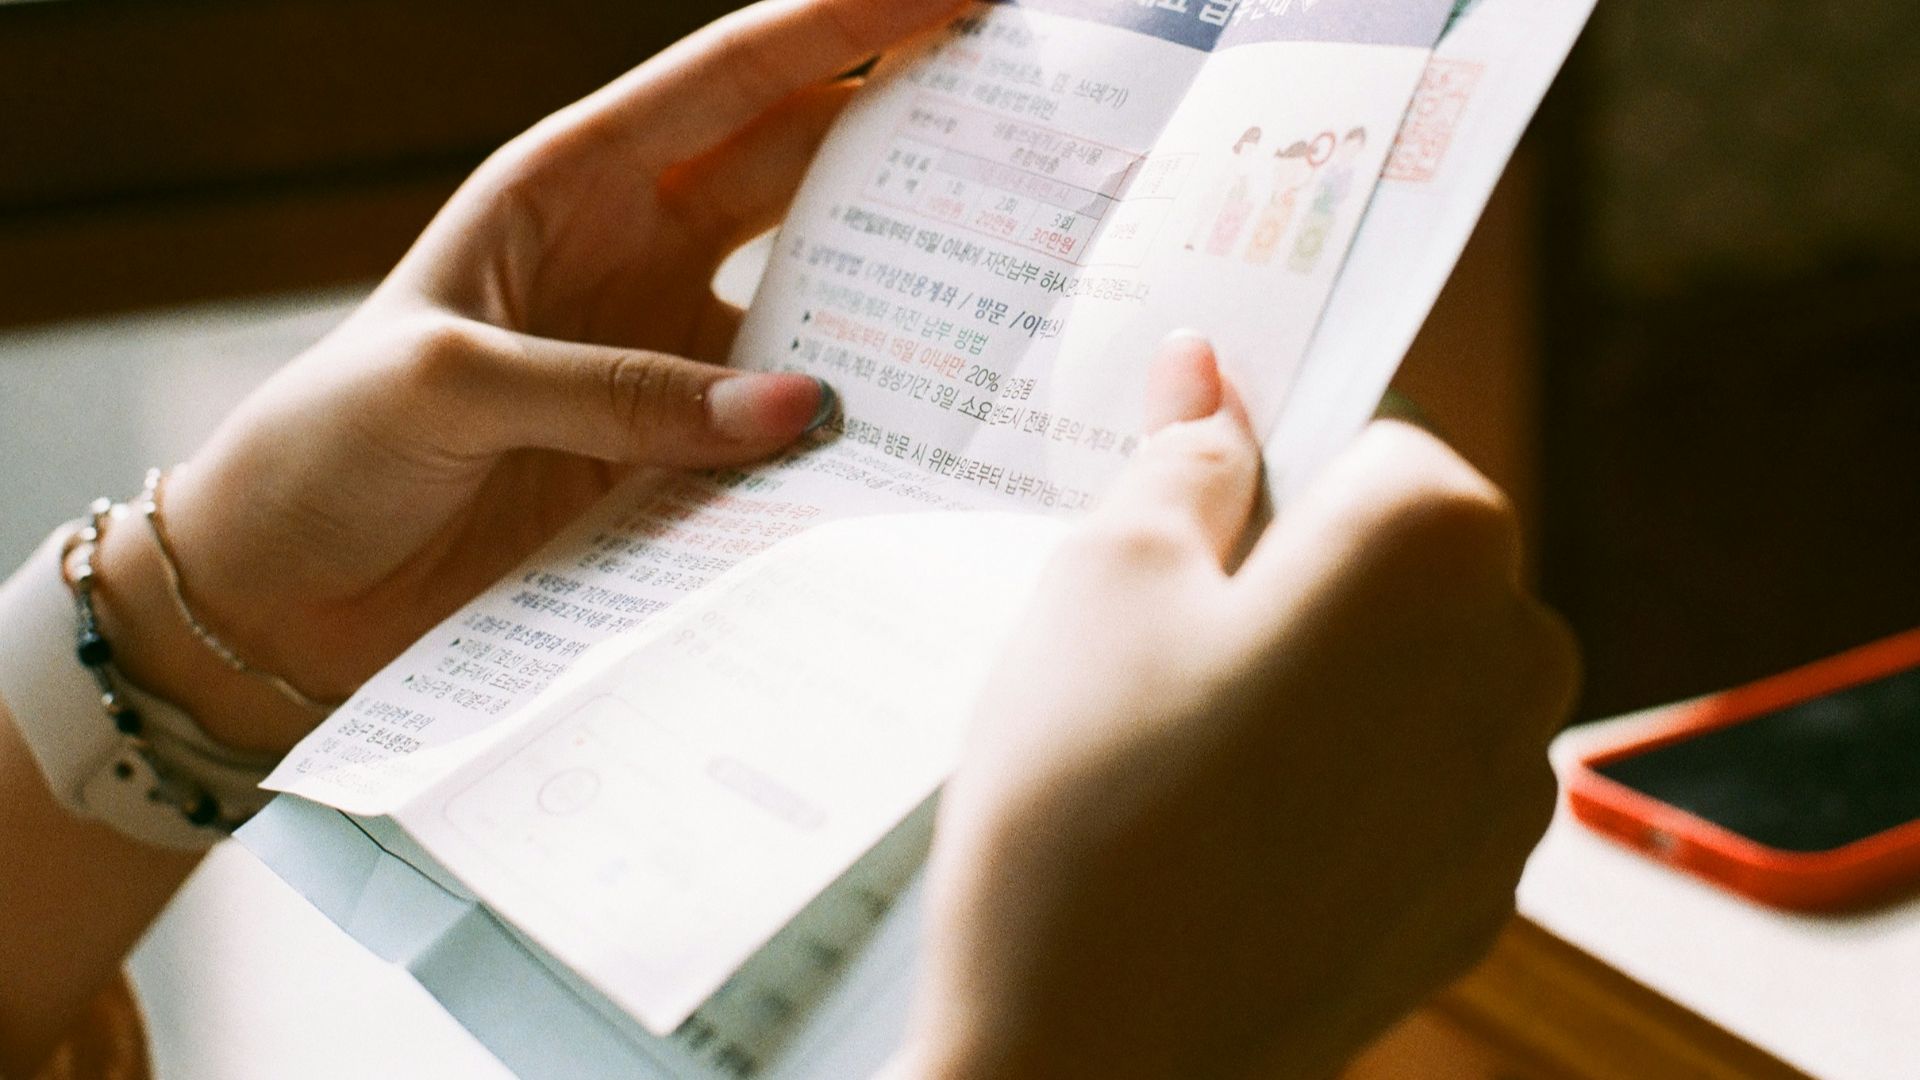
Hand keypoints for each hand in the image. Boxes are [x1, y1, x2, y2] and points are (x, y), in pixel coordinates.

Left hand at [92, 0, 962, 751]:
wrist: (283, 590)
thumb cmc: (330, 448)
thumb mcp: (456, 386)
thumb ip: (623, 390)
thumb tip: (800, 407)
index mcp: (571, 183)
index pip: (739, 76)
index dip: (853, 22)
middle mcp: (635, 251)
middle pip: (803, 163)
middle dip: (914, 129)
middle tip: (1035, 127)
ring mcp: (666, 351)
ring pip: (815, 291)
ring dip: (901, 284)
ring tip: (1012, 284)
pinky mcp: (676, 448)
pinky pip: (783, 417)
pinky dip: (850, 420)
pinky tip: (918, 429)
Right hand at [900, 336, 1579, 1079]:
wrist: (1094, 1066)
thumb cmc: (1085, 804)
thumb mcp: (1100, 580)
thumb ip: (1180, 457)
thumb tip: (1206, 372)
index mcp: (1433, 547)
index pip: (1378, 433)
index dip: (1273, 457)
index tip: (1189, 502)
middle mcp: (1512, 661)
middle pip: (1414, 555)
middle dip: (1304, 567)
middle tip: (1164, 631)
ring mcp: (1506, 795)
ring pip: (1420, 670)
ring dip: (1327, 672)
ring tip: (1186, 741)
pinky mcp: (1474, 896)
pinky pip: (1419, 783)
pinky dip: (1345, 777)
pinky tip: (1232, 827)